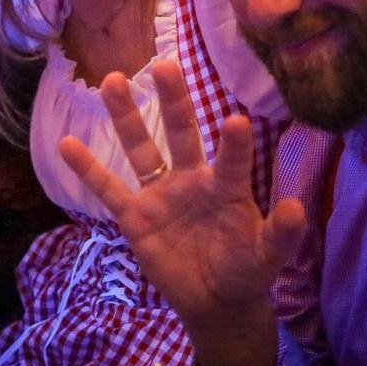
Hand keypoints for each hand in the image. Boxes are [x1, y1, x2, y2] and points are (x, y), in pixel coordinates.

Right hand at [59, 62, 304, 326]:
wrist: (215, 300)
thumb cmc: (246, 268)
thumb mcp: (267, 256)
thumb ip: (282, 234)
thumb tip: (300, 208)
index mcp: (225, 186)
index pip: (231, 159)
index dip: (234, 143)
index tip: (237, 120)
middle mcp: (191, 179)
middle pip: (180, 132)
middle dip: (173, 101)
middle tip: (164, 65)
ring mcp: (160, 194)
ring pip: (140, 148)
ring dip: (125, 116)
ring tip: (111, 80)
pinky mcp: (135, 216)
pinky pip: (108, 188)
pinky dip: (87, 168)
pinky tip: (66, 142)